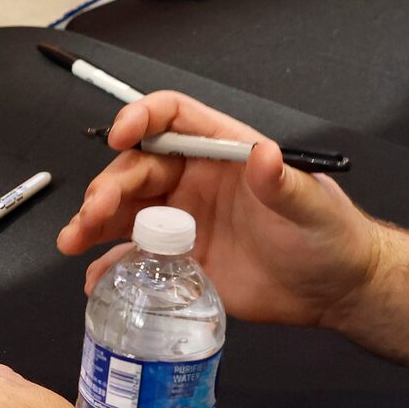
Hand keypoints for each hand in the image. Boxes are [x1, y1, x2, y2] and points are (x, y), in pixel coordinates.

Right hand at [57, 92, 384, 330]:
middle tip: (93, 213)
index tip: (122, 135)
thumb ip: (283, 182)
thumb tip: (264, 154)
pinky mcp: (179, 261)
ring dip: (93, 221)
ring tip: (74, 241)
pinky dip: (109, 266)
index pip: (172, 117)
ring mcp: (183, 221)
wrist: (334, 290)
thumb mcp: (308, 205)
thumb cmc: (328, 236)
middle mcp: (195, 180)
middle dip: (108, 186)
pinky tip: (95, 280)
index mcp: (222, 151)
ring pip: (124, 211)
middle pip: (136, 168)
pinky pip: (134, 257)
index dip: (141, 117)